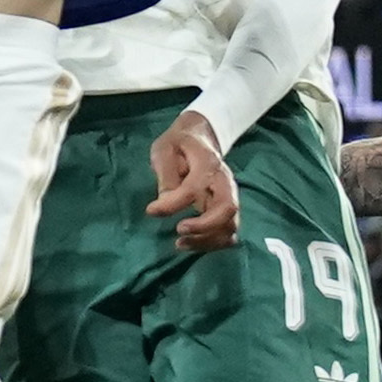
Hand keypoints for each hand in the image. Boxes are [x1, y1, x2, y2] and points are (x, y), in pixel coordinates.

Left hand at [148, 110, 240, 250]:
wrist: (200, 137)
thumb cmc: (179, 144)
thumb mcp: (164, 150)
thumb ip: (166, 176)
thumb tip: (163, 204)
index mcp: (208, 163)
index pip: (194, 188)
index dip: (172, 204)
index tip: (151, 211)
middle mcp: (224, 182)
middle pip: (227, 209)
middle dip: (204, 226)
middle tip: (179, 231)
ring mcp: (229, 197)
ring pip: (230, 226)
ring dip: (208, 240)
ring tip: (181, 243)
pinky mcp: (226, 210)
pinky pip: (228, 233)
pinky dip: (213, 243)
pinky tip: (192, 244)